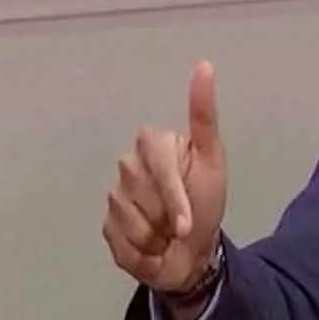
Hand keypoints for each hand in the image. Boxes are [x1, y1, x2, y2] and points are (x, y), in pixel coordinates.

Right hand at [103, 61, 227, 294]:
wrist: (194, 254)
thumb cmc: (206, 203)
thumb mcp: (212, 160)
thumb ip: (204, 116)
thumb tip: (205, 65)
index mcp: (154, 144)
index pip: (155, 163)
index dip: (172, 196)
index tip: (187, 221)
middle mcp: (128, 165)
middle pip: (140, 193)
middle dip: (167, 217)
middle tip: (181, 223)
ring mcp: (114, 197)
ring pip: (129, 220)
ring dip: (156, 238)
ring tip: (168, 236)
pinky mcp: (106, 226)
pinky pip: (120, 242)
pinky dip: (142, 253)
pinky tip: (152, 248)